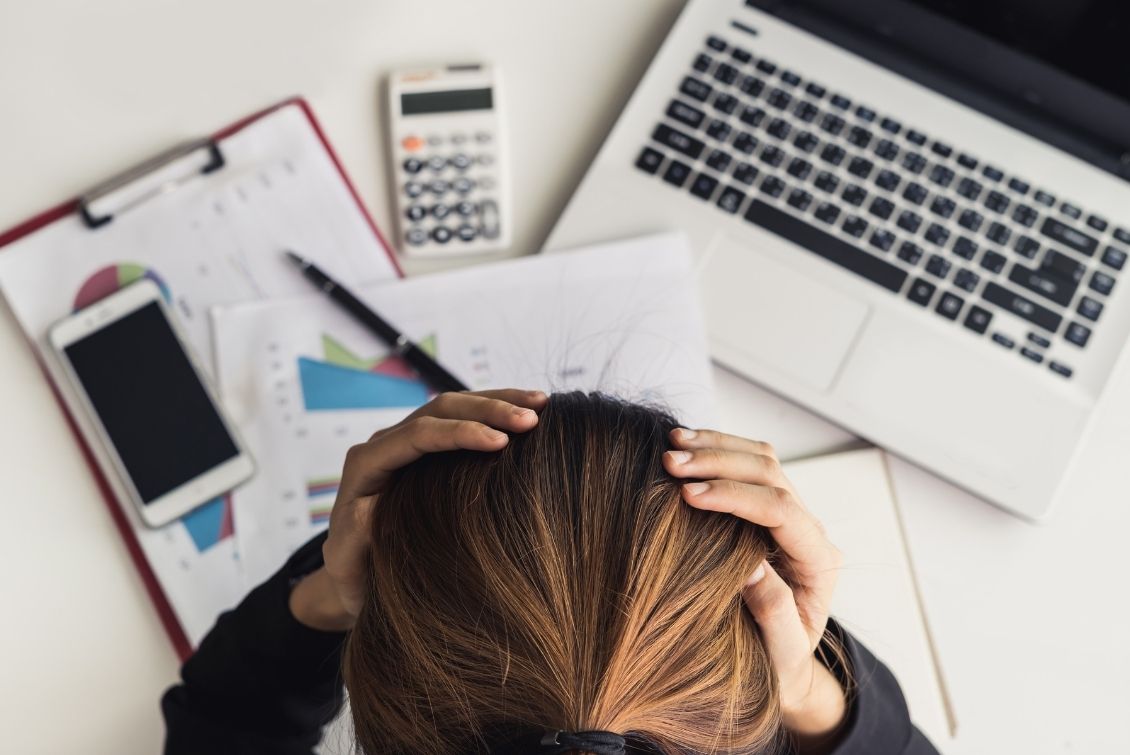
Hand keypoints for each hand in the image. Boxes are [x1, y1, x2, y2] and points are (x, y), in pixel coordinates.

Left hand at [289, 389, 547, 631]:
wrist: (353, 576)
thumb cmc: (353, 574)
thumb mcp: (350, 561)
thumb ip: (357, 535)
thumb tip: (373, 508)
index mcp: (367, 464)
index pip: (418, 435)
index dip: (460, 434)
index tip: (501, 443)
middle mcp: (386, 444)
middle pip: (440, 409)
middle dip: (488, 409)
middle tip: (533, 419)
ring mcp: (407, 443)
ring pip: (454, 406)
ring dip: (497, 401)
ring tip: (541, 404)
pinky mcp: (426, 450)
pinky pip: (460, 420)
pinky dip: (493, 413)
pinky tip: (525, 414)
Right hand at [663, 428, 845, 749]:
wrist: (785, 662)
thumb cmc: (780, 662)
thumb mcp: (781, 651)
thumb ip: (773, 611)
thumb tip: (750, 568)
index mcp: (819, 561)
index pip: (781, 511)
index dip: (735, 496)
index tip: (689, 495)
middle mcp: (809, 531)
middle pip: (771, 474)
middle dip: (719, 462)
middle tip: (671, 464)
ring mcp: (792, 515)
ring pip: (761, 460)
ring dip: (717, 447)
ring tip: (672, 445)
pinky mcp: (770, 509)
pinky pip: (749, 466)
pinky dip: (718, 450)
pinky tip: (687, 446)